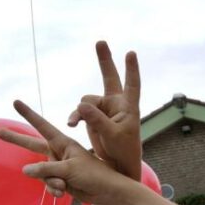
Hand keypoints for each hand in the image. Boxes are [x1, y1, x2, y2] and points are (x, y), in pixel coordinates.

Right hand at [0, 101, 124, 203]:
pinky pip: (49, 184)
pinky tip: (62, 193)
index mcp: (64, 144)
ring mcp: (60, 167)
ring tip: (62, 185)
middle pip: (33, 145)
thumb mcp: (70, 169)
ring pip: (41, 173)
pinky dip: (54, 189)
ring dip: (49, 181)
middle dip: (18, 140)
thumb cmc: (95, 175)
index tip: (16, 102)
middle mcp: (60, 153)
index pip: (43, 126)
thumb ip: (47, 169)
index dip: (29, 114)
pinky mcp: (62, 180)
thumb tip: (24, 169)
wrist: (109, 192)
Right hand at [67, 41, 142, 179]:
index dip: (131, 69)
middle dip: (104, 60)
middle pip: (110, 78)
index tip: (131, 53)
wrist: (117, 162)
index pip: (132, 84)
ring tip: (75, 123)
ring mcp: (103, 109)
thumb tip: (81, 104)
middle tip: (101, 41)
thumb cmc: (124, 149)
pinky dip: (76, 116)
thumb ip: (98, 120)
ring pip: (86, 101)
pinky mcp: (93, 116)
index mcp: (129, 107)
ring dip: (80, 111)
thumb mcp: (113, 135)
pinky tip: (72, 123)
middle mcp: (116, 104)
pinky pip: (80, 111)